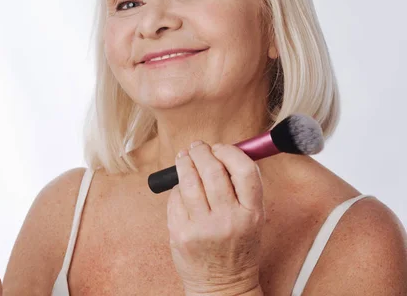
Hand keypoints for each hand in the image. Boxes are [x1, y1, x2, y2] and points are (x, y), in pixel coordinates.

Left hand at [167, 141, 264, 295]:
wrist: (222, 285)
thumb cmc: (238, 247)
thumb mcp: (253, 219)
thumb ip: (242, 188)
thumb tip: (223, 151)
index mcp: (252, 214)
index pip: (244, 170)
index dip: (230, 152)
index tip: (221, 147)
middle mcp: (228, 220)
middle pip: (212, 170)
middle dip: (202, 151)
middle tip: (198, 147)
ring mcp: (202, 227)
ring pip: (189, 181)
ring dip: (185, 162)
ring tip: (185, 157)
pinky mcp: (180, 233)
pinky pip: (175, 198)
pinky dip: (177, 188)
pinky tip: (181, 187)